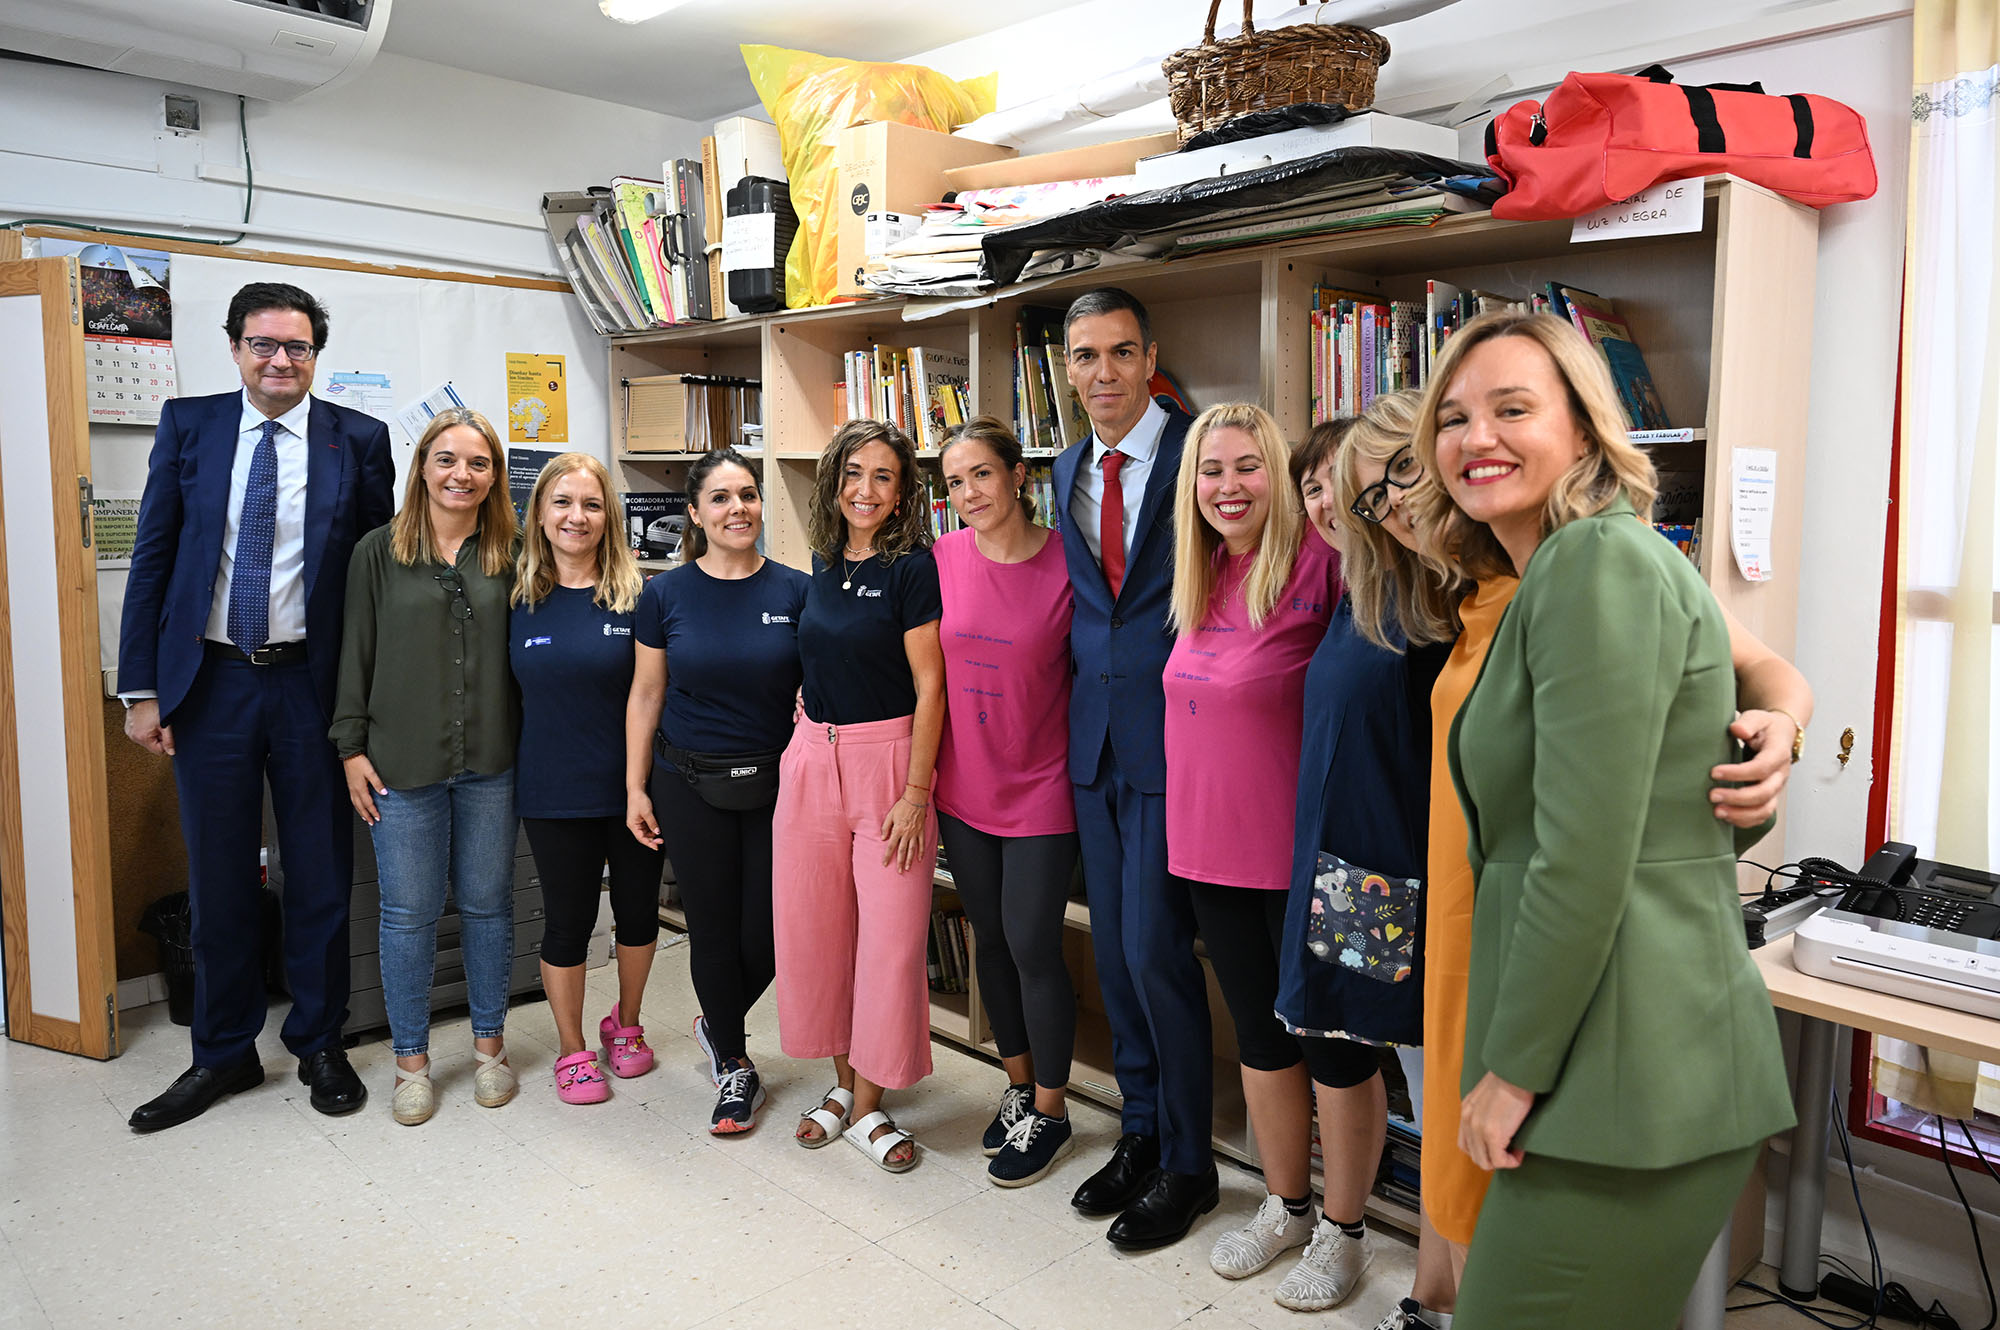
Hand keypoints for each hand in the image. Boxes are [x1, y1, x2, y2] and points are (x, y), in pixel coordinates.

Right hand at [123, 699, 174, 756]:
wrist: (143, 696)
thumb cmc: (153, 707)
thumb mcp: (165, 724)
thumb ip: (169, 740)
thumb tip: (171, 752)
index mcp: (142, 737)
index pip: (158, 751)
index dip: (165, 744)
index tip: (165, 734)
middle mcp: (133, 736)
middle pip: (152, 746)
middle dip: (158, 738)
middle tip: (159, 726)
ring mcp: (129, 732)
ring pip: (146, 740)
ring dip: (151, 734)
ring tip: (153, 723)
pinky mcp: (128, 727)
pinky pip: (140, 733)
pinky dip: (145, 730)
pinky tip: (147, 722)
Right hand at [343, 754, 385, 824]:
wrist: (350, 755)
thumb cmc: (360, 762)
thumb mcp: (371, 772)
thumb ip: (378, 783)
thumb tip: (384, 793)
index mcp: (360, 788)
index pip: (368, 804)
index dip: (373, 811)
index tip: (378, 818)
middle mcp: (354, 790)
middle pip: (361, 807)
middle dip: (367, 815)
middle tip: (372, 822)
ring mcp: (351, 788)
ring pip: (356, 804)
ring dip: (361, 812)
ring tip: (365, 818)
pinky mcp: (350, 785)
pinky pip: (353, 800)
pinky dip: (356, 806)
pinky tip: (358, 806)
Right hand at [627, 790, 661, 849]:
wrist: (637, 790)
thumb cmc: (638, 800)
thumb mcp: (647, 813)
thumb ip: (652, 823)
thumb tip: (657, 832)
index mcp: (632, 825)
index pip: (641, 838)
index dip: (649, 843)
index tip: (656, 847)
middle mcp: (634, 825)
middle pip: (643, 836)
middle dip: (652, 840)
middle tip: (661, 841)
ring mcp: (637, 822)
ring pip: (645, 832)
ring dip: (652, 835)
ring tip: (660, 836)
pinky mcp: (641, 819)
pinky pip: (646, 827)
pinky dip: (652, 830)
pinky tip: (657, 830)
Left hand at [879, 796, 927, 872]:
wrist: (915, 800)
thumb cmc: (902, 806)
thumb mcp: (890, 815)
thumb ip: (885, 827)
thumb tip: (883, 838)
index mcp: (898, 830)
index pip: (891, 846)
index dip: (887, 856)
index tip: (885, 863)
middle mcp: (906, 834)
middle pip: (902, 851)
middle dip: (900, 862)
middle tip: (899, 871)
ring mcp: (915, 833)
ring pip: (912, 850)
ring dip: (910, 860)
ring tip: (908, 868)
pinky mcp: (921, 832)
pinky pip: (921, 844)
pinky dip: (921, 852)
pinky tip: (919, 859)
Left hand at [1459, 1071, 1534, 1170]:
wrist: (1517, 1074)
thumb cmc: (1510, 1081)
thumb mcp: (1487, 1095)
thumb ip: (1485, 1111)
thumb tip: (1497, 1125)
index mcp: (1466, 1111)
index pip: (1466, 1144)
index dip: (1483, 1151)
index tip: (1499, 1147)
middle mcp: (1468, 1121)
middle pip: (1475, 1156)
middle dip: (1493, 1159)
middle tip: (1509, 1152)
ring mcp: (1478, 1129)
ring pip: (1485, 1162)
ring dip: (1501, 1162)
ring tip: (1515, 1153)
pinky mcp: (1492, 1135)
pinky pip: (1499, 1160)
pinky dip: (1511, 1161)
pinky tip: (1519, 1153)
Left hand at [1710, 710, 1795, 826]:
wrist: (1781, 735)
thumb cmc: (1767, 727)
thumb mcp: (1758, 717)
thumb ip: (1748, 722)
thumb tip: (1737, 729)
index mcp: (1778, 754)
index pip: (1760, 768)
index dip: (1738, 773)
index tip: (1714, 773)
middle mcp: (1780, 774)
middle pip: (1763, 793)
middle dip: (1737, 798)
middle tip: (1712, 795)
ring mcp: (1776, 788)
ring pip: (1764, 809)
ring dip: (1741, 814)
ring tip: (1717, 811)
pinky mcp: (1770, 797)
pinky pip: (1762, 815)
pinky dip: (1745, 821)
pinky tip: (1726, 817)